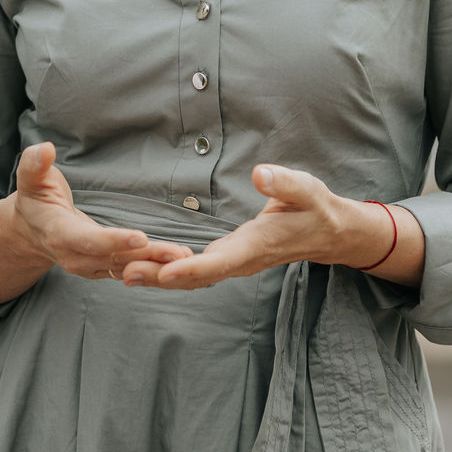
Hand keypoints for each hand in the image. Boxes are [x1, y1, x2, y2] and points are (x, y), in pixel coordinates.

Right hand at [10, 142, 192, 280]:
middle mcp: (74, 256)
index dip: (113, 240)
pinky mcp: (102, 268)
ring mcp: (89, 266)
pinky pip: (129, 269)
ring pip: (125, 267)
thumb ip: (34, 164)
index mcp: (58, 234)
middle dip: (146, 257)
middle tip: (177, 255)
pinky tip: (176, 261)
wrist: (31, 229)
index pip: (87, 240)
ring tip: (183, 257)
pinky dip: (152, 267)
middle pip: (114, 259)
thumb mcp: (30, 179)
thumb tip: (44, 149)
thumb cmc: (36, 198)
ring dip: (155, 264)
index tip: (140, 237)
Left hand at [120, 164, 389, 289]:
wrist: (327, 232)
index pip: (219, 263)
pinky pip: (196, 271)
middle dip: (161, 278)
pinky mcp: (228, 258)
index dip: (191, 269)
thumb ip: (283, 183)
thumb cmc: (314, 207)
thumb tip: (260, 173)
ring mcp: (233, 263)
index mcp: (255, 246)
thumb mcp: (306, 189)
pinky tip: (147, 267)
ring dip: (160, 277)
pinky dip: (171, 272)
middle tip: (125, 274)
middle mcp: (241, 261)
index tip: (165, 273)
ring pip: (193, 278)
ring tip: (123, 272)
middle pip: (197, 277)